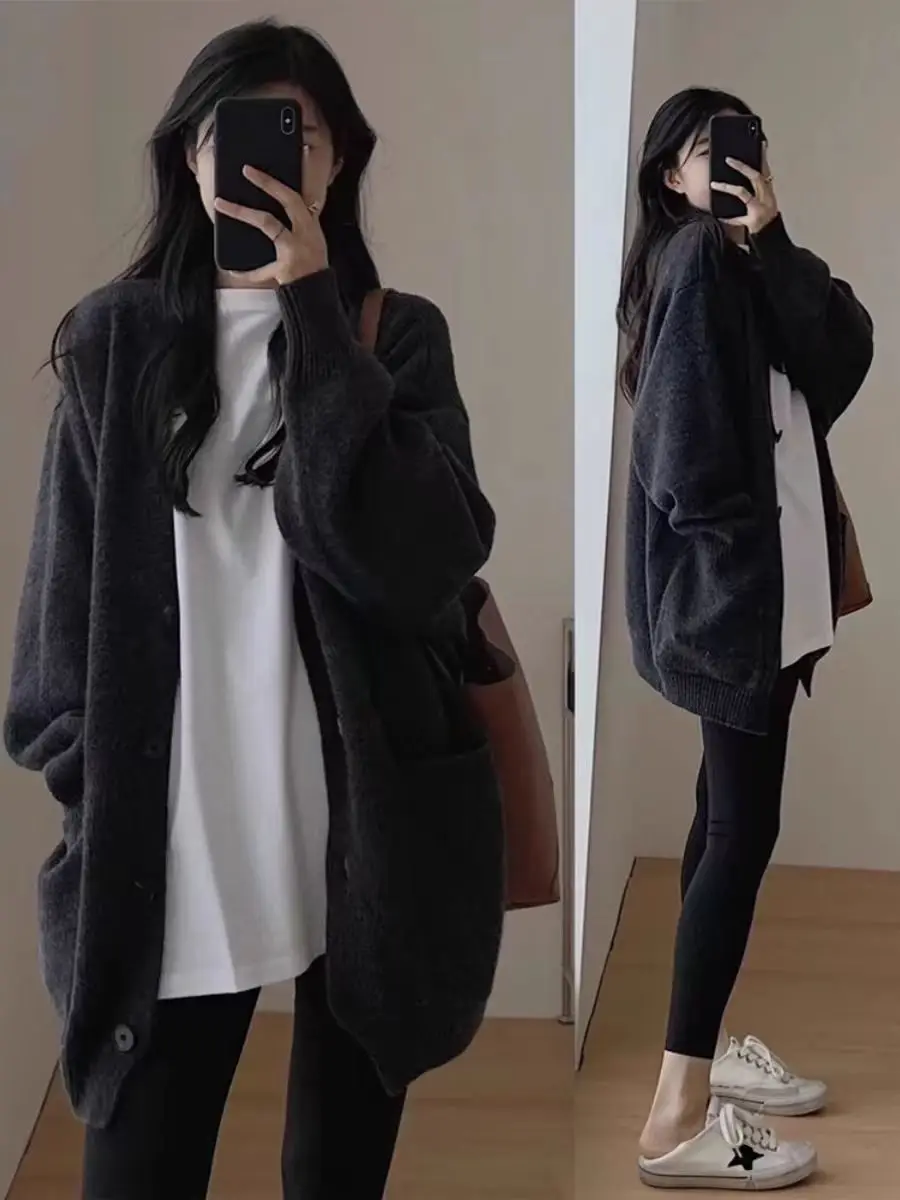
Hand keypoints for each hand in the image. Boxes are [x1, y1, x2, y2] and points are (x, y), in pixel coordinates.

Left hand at [213, 165, 328, 285]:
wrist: (317, 292)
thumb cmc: (312, 265)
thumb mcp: (311, 240)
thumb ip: (296, 223)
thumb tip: (272, 205)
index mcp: (310, 225)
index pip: (294, 197)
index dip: (275, 182)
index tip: (255, 170)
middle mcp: (305, 233)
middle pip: (286, 201)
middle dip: (266, 184)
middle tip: (246, 170)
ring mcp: (295, 249)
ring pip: (267, 222)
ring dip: (242, 211)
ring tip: (220, 204)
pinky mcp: (286, 268)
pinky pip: (261, 271)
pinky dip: (247, 273)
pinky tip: (233, 271)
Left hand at [710, 144, 778, 235]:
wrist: (771, 239)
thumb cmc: (764, 221)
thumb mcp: (762, 204)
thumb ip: (754, 193)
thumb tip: (740, 180)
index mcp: (768, 191)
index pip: (766, 170)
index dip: (763, 156)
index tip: (761, 143)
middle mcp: (767, 197)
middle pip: (755, 176)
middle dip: (741, 166)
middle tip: (728, 159)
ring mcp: (761, 207)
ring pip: (743, 192)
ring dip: (727, 187)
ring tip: (714, 184)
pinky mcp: (754, 219)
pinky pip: (737, 216)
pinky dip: (727, 217)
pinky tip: (718, 216)